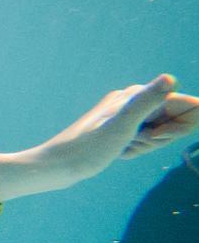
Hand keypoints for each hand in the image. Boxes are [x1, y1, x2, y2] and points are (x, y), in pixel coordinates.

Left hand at [0, 74, 198, 201]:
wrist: (57, 165)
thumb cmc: (88, 148)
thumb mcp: (122, 126)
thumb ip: (147, 102)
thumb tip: (170, 78)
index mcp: (136, 94)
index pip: (184, 106)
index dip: (177, 129)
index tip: (150, 137)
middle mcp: (132, 99)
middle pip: (172, 121)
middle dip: (157, 139)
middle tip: (129, 143)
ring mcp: (126, 113)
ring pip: (159, 133)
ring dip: (145, 146)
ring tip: (121, 148)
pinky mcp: (119, 126)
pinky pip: (143, 141)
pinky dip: (134, 150)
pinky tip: (116, 153)